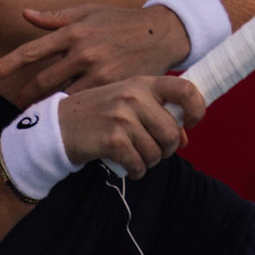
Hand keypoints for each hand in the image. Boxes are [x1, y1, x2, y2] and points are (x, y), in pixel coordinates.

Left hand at [0, 3, 190, 101]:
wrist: (161, 33)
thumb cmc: (121, 21)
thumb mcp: (89, 12)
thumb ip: (56, 18)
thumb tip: (25, 14)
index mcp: (73, 31)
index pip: (31, 50)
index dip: (6, 65)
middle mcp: (83, 52)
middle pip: (43, 81)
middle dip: (26, 96)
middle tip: (19, 104)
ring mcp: (100, 71)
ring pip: (63, 96)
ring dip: (49, 107)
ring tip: (41, 114)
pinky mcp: (115, 86)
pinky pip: (88, 104)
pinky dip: (76, 111)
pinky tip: (69, 118)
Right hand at [57, 76, 205, 179]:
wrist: (57, 126)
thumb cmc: (97, 116)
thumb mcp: (127, 105)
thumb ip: (157, 116)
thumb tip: (185, 139)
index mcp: (141, 83)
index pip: (185, 89)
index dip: (197, 108)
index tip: (191, 122)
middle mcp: (134, 96)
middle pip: (172, 132)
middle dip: (166, 148)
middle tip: (152, 149)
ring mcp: (123, 117)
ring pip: (157, 152)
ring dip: (149, 161)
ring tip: (134, 155)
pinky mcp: (113, 139)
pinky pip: (139, 165)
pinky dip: (136, 171)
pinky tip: (127, 166)